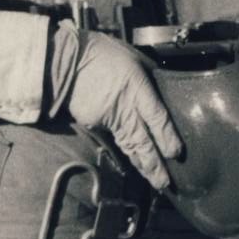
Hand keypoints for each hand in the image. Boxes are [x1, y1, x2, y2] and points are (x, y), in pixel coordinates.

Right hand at [50, 28, 180, 188]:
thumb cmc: (102, 53)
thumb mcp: (135, 58)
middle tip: (166, 185)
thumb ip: (150, 77)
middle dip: (155, 165)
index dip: (166, 138)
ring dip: (142, 165)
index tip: (175, 154)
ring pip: (129, 146)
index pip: (157, 118)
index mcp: (137, 89)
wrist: (63, 59)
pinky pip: (114, 138)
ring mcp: (107, 118)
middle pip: (142, 141)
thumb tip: (165, 88)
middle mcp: (124, 108)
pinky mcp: (93, 124)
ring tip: (155, 182)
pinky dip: (126, 151)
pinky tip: (136, 161)